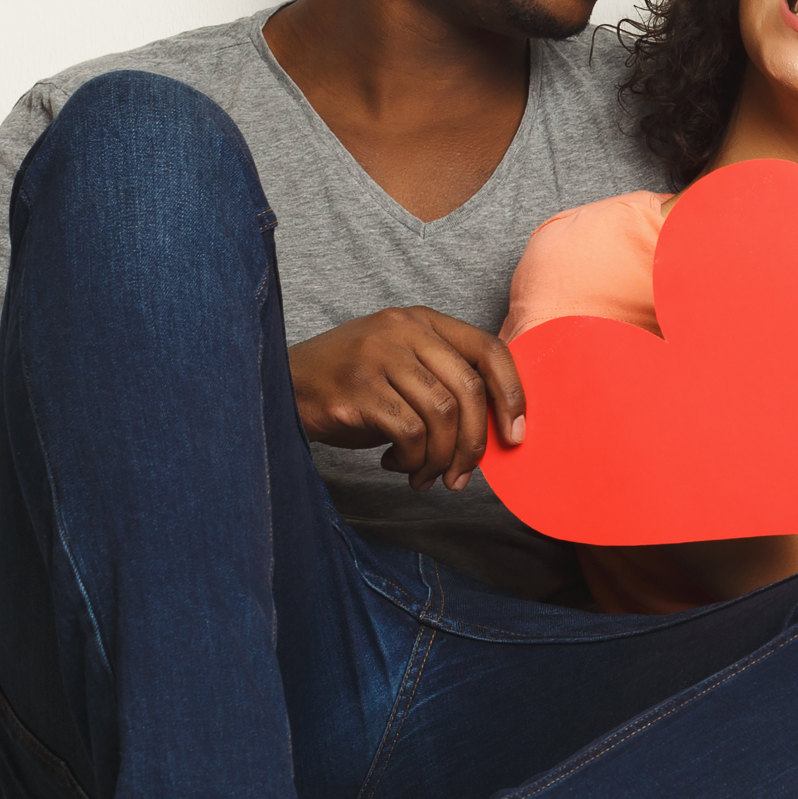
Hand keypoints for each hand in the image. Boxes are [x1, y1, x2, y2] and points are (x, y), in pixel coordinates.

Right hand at [290, 308, 526, 490]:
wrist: (281, 386)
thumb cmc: (353, 386)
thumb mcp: (403, 370)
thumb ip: (446, 384)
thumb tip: (498, 432)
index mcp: (424, 321)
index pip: (490, 350)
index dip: (513, 394)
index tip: (516, 435)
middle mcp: (404, 331)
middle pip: (469, 389)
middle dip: (474, 443)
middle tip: (464, 477)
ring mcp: (379, 355)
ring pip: (442, 414)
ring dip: (441, 457)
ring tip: (426, 475)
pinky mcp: (357, 387)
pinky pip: (409, 431)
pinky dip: (413, 458)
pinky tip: (398, 465)